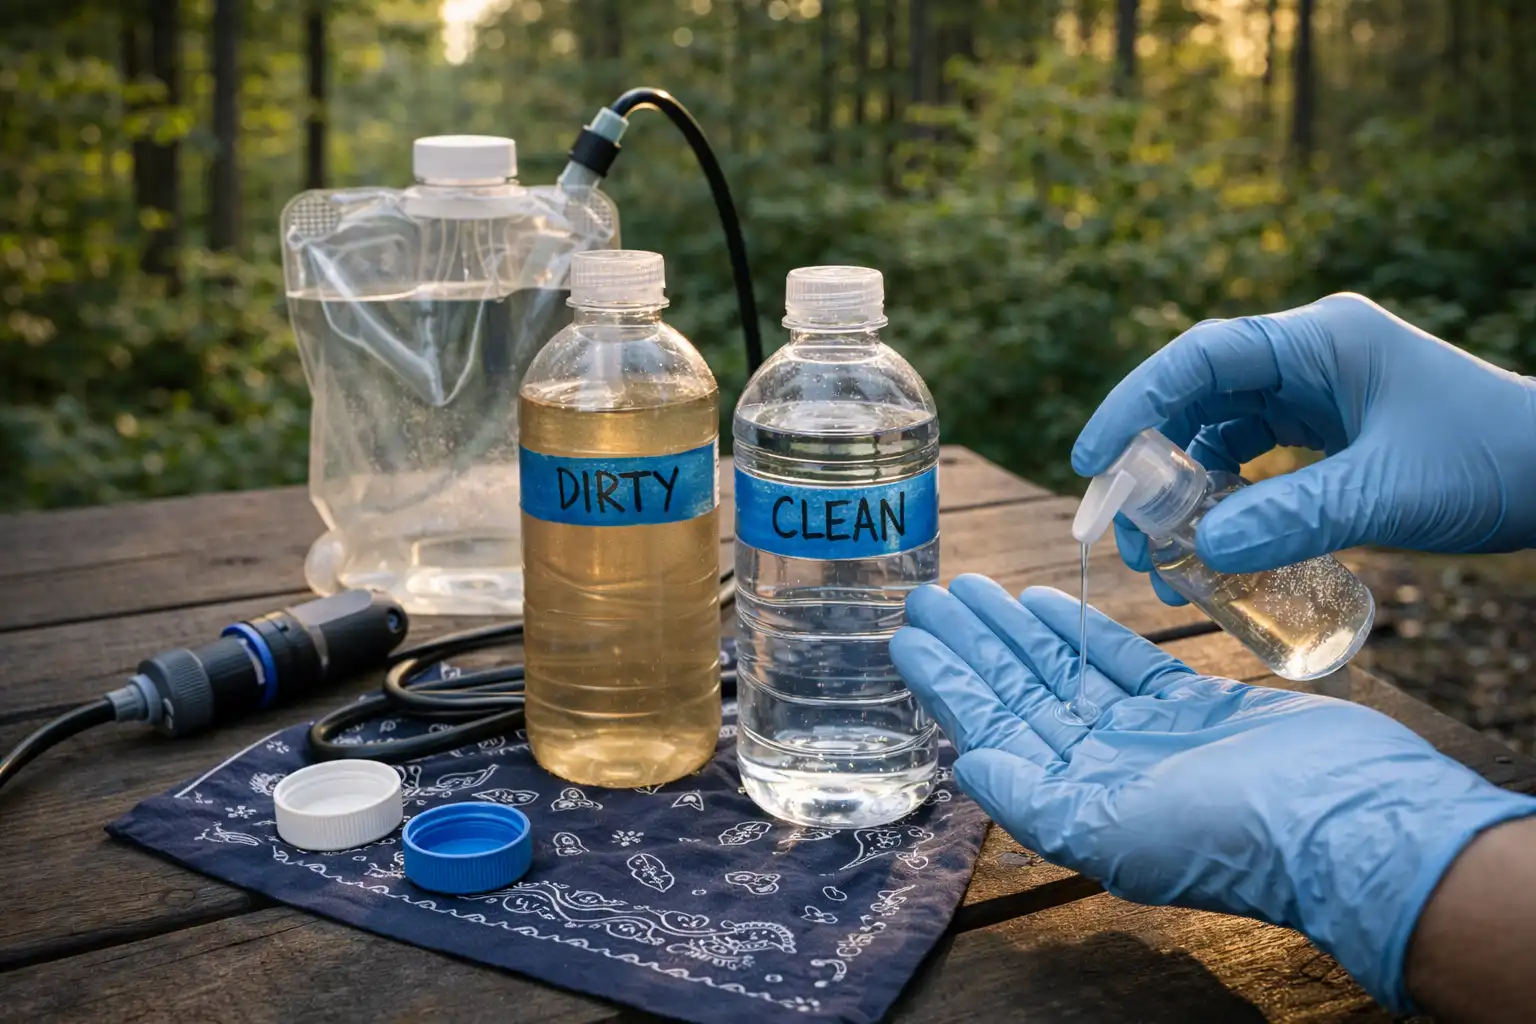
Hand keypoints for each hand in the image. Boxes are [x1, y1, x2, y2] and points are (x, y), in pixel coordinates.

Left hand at [890, 575, 1535, 1011]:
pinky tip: (1045, 601)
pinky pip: (1125, 662)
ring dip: (1018, 631)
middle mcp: (1104, 770)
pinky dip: (1086, 632)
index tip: (907, 636)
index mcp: (1076, 803)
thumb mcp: (1109, 832)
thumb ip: (1031, 799)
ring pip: (1066, 671)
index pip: (993, 730)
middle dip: (972, 645)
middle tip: (928, 593)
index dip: (948, 683)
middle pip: (1021, 693)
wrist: (1348, 820)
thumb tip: (964, 764)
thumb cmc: (1227, 837)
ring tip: (972, 586)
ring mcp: (1151, 736)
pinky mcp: (1197, 706)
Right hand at [1072, 293, 1535, 605]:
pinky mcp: (1324, 434)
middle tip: (1128, 534)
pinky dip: (1222, 503)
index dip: (1136, 404)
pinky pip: (1248, 462)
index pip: (1201, 357)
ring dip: (1182, 494)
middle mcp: (1307, 359)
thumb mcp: (1389, 492)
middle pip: (1195, 399)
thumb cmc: (1492, 462)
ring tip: (1166, 562)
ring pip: (1216, 436)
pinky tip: (1214, 550)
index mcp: (1319, 341)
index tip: (1093, 462)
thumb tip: (1201, 551)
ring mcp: (1314, 395)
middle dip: (1151, 466)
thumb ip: (1296, 518)